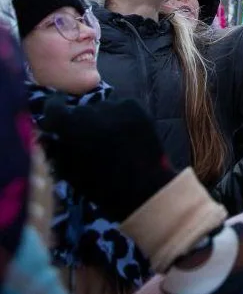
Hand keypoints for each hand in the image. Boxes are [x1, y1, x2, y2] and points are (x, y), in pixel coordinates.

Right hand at [38, 96, 175, 221]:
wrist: (141, 188)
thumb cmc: (99, 184)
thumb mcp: (67, 169)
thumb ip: (55, 146)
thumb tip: (49, 132)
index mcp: (69, 125)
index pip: (54, 105)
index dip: (54, 110)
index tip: (57, 118)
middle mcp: (91, 109)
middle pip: (80, 109)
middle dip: (80, 121)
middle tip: (88, 138)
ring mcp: (116, 105)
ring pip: (102, 108)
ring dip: (102, 118)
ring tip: (110, 139)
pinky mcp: (136, 106)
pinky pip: (121, 107)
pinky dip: (120, 117)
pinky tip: (126, 135)